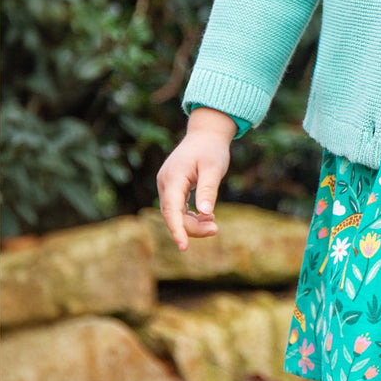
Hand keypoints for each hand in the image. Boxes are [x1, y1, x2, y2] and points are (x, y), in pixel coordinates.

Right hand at [156, 107, 235, 250]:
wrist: (206, 134)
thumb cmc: (211, 149)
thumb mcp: (213, 167)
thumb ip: (208, 189)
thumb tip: (205, 213)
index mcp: (173, 177)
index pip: (171, 209)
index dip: (177, 229)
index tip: (183, 246)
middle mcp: (165, 182)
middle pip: (172, 215)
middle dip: (192, 227)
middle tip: (215, 229)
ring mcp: (167, 186)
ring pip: (174, 214)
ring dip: (192, 223)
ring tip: (213, 224)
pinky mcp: (172, 188)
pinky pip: (177, 209)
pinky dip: (190, 216)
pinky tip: (206, 216)